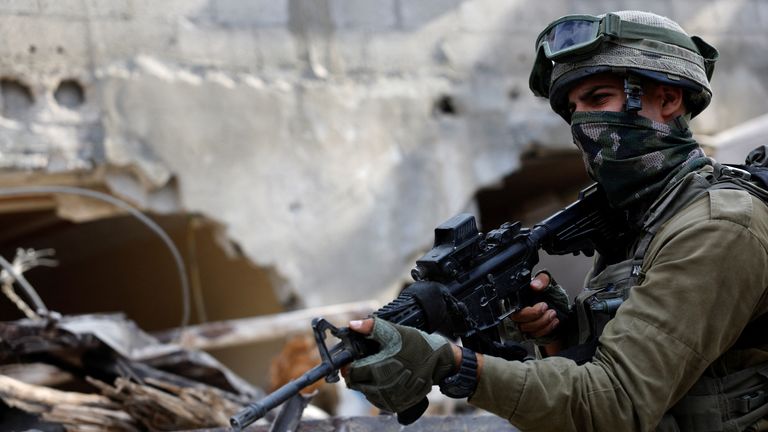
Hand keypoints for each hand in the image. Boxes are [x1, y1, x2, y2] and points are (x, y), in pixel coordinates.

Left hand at [343, 317, 457, 413]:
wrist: (438, 360)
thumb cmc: (417, 344)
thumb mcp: (394, 331)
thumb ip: (371, 327)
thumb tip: (352, 325)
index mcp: (378, 369)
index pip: (351, 373)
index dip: (350, 365)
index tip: (354, 361)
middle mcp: (382, 387)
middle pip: (356, 384)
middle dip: (357, 375)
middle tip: (365, 364)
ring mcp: (390, 398)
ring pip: (366, 393)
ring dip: (367, 383)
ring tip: (377, 371)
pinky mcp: (398, 405)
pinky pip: (379, 401)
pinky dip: (378, 392)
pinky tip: (385, 380)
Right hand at [511, 272, 560, 337]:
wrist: (556, 302)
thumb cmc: (547, 290)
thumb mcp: (546, 281)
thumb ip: (541, 280)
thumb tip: (534, 285)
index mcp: (517, 299)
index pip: (513, 309)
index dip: (527, 312)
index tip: (543, 305)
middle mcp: (517, 312)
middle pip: (518, 321)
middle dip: (536, 317)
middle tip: (549, 309)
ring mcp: (523, 322)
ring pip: (527, 329)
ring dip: (543, 323)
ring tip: (553, 314)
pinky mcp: (530, 331)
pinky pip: (535, 335)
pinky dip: (546, 329)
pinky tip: (554, 322)